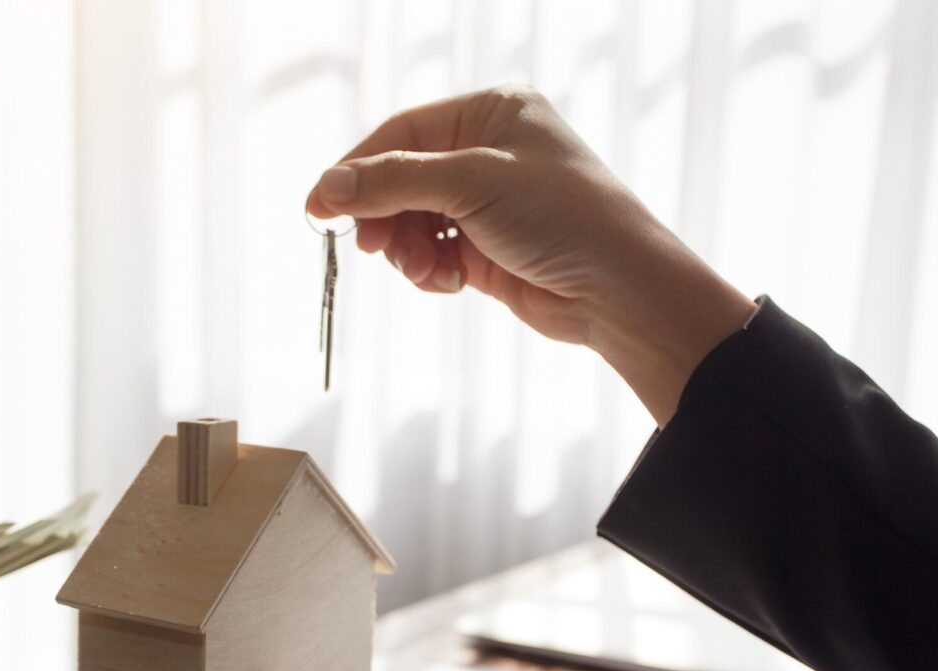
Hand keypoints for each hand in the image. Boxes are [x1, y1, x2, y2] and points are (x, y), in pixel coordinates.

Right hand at [306, 85, 755, 424]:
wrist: (620, 290)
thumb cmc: (562, 217)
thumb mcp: (470, 185)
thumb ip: (392, 183)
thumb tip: (325, 190)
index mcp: (492, 113)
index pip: (402, 133)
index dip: (356, 171)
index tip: (317, 209)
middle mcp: (490, 152)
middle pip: (402, 180)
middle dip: (385, 216)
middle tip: (372, 249)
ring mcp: (491, 203)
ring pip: (414, 222)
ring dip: (407, 250)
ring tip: (423, 271)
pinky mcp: (491, 249)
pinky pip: (435, 254)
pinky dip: (430, 270)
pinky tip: (448, 283)